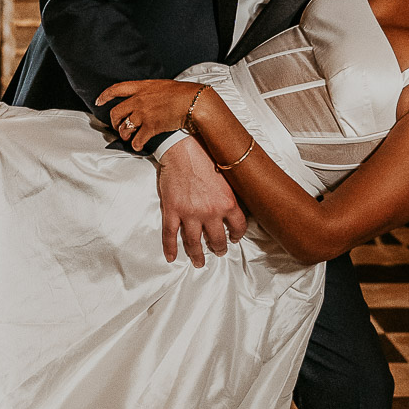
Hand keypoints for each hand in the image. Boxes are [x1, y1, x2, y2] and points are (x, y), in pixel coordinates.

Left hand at [97, 78, 200, 151]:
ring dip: (124, 135)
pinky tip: (138, 146)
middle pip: (116, 112)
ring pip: (124, 128)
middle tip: (118, 127)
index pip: (117, 89)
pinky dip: (136, 145)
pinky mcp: (151, 127)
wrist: (193, 101)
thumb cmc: (182, 93)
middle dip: (115, 123)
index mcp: (142, 87)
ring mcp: (144, 114)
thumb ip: (150, 91)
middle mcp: (139, 100)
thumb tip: (146, 97)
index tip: (99, 101)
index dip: (105, 95)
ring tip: (129, 138)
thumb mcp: (162, 85)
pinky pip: (137, 140)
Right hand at [155, 137, 246, 266]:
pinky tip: (171, 257)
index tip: (234, 239)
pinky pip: (170, 235)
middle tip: (218, 252)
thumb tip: (233, 204)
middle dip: (218, 248)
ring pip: (194, 243)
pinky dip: (170, 248)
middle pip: (217, 239)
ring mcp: (190, 213)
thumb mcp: (226, 176)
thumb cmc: (205, 155)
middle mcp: (210, 212)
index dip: (237, 236)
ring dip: (197, 255)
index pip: (238, 227)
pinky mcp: (172, 211)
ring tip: (199, 262)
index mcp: (228, 202)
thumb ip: (230, 194)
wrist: (182, 147)